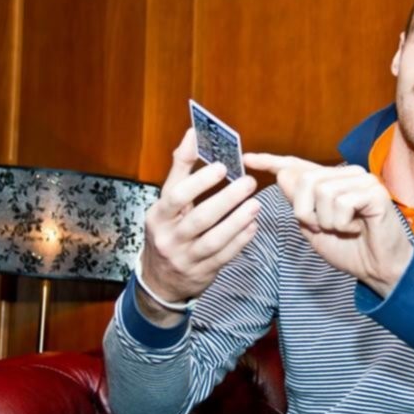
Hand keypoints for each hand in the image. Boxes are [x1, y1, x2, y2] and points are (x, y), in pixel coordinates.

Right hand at [139, 129, 260, 323]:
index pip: (177, 196)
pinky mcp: (202, 272)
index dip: (200, 181)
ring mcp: (185, 258)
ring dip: (237, 221)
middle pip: (200, 218)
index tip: (222, 166)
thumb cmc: (167, 230)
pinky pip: (224, 256)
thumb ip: (180, 167)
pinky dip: (240, 240)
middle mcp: (169, 238)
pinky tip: (253, 226)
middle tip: (249, 182)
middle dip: (227, 199)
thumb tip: (194, 133)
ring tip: (256, 204)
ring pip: (214, 240)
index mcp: (158, 215)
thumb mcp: (165, 200)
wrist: (159, 280)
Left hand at [245, 153, 412, 297]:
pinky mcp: (374, 191)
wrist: (377, 269)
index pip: (297, 166)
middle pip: (305, 180)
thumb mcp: (313, 228)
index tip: (248, 159)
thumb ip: (298, 204)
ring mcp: (361, 180)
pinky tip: (356, 227)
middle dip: (306, 211)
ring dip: (326, 220)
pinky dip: (342, 223)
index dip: (272, 161)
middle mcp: (345, 174)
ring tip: (343, 228)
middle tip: (324, 227)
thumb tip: (283, 175)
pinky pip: (341, 202)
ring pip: (322, 192)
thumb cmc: (349, 249)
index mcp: (330, 182)